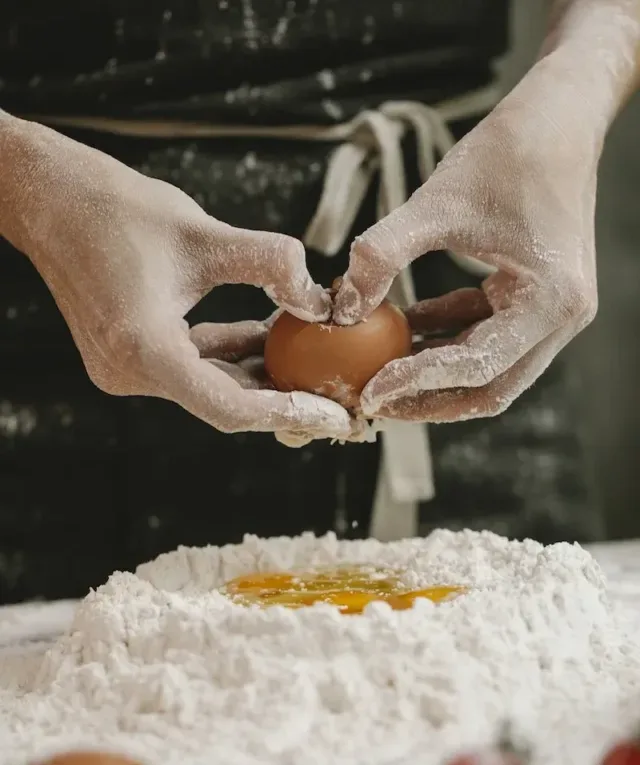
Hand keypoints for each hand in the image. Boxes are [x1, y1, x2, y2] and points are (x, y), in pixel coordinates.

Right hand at [3, 118, 351, 438]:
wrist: (51, 198)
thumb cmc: (116, 209)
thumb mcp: (204, 233)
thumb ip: (270, 264)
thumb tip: (320, 299)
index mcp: (143, 351)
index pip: (230, 408)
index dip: (290, 413)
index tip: (338, 415)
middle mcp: (129, 373)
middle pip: (225, 404)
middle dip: (285, 400)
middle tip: (341, 399)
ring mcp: (126, 367)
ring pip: (211, 384)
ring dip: (261, 374)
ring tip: (316, 363)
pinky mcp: (130, 353)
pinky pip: (194, 364)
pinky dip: (232, 354)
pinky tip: (270, 336)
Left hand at [333, 56, 599, 421]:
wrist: (558, 116)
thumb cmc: (507, 153)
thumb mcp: (435, 204)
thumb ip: (382, 255)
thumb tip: (340, 308)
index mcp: (550, 301)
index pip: (476, 366)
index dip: (417, 382)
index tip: (368, 391)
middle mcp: (562, 319)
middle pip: (489, 387)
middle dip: (428, 399)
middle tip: (373, 402)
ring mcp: (553, 312)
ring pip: (488, 369)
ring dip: (434, 373)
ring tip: (379, 373)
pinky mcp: (536, 298)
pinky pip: (486, 334)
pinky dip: (446, 337)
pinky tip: (403, 326)